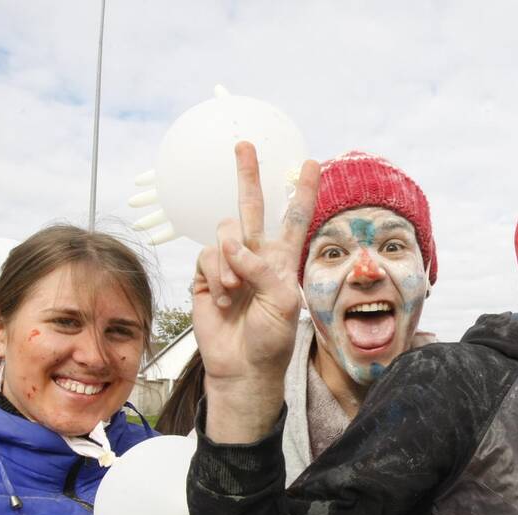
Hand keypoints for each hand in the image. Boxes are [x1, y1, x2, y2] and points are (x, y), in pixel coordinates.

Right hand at [191, 142, 319, 441]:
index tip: (310, 163)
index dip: (302, 192)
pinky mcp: (206, 276)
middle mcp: (256, 256)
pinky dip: (217, 276)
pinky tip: (224, 299)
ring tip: (236, 292)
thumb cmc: (272, 338)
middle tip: (243, 145)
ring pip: (225, 233)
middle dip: (248, 175)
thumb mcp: (285, 301)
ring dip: (231, 261)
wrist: (243, 366)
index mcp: (283, 260)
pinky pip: (208, 257)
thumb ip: (263, 267)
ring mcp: (230, 264)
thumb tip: (233, 244)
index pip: (295, 218)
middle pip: (252, 206)